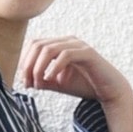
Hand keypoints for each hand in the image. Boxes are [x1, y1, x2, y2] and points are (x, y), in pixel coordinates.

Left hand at [17, 34, 132, 106]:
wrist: (108, 90)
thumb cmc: (83, 85)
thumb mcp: (58, 84)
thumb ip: (43, 80)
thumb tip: (26, 81)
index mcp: (59, 45)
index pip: (34, 45)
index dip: (25, 62)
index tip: (24, 82)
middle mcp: (67, 41)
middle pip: (38, 45)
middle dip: (29, 66)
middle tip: (28, 84)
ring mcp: (77, 45)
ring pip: (49, 49)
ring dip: (39, 67)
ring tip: (38, 84)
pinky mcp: (87, 53)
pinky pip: (65, 55)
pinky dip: (54, 67)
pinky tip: (51, 80)